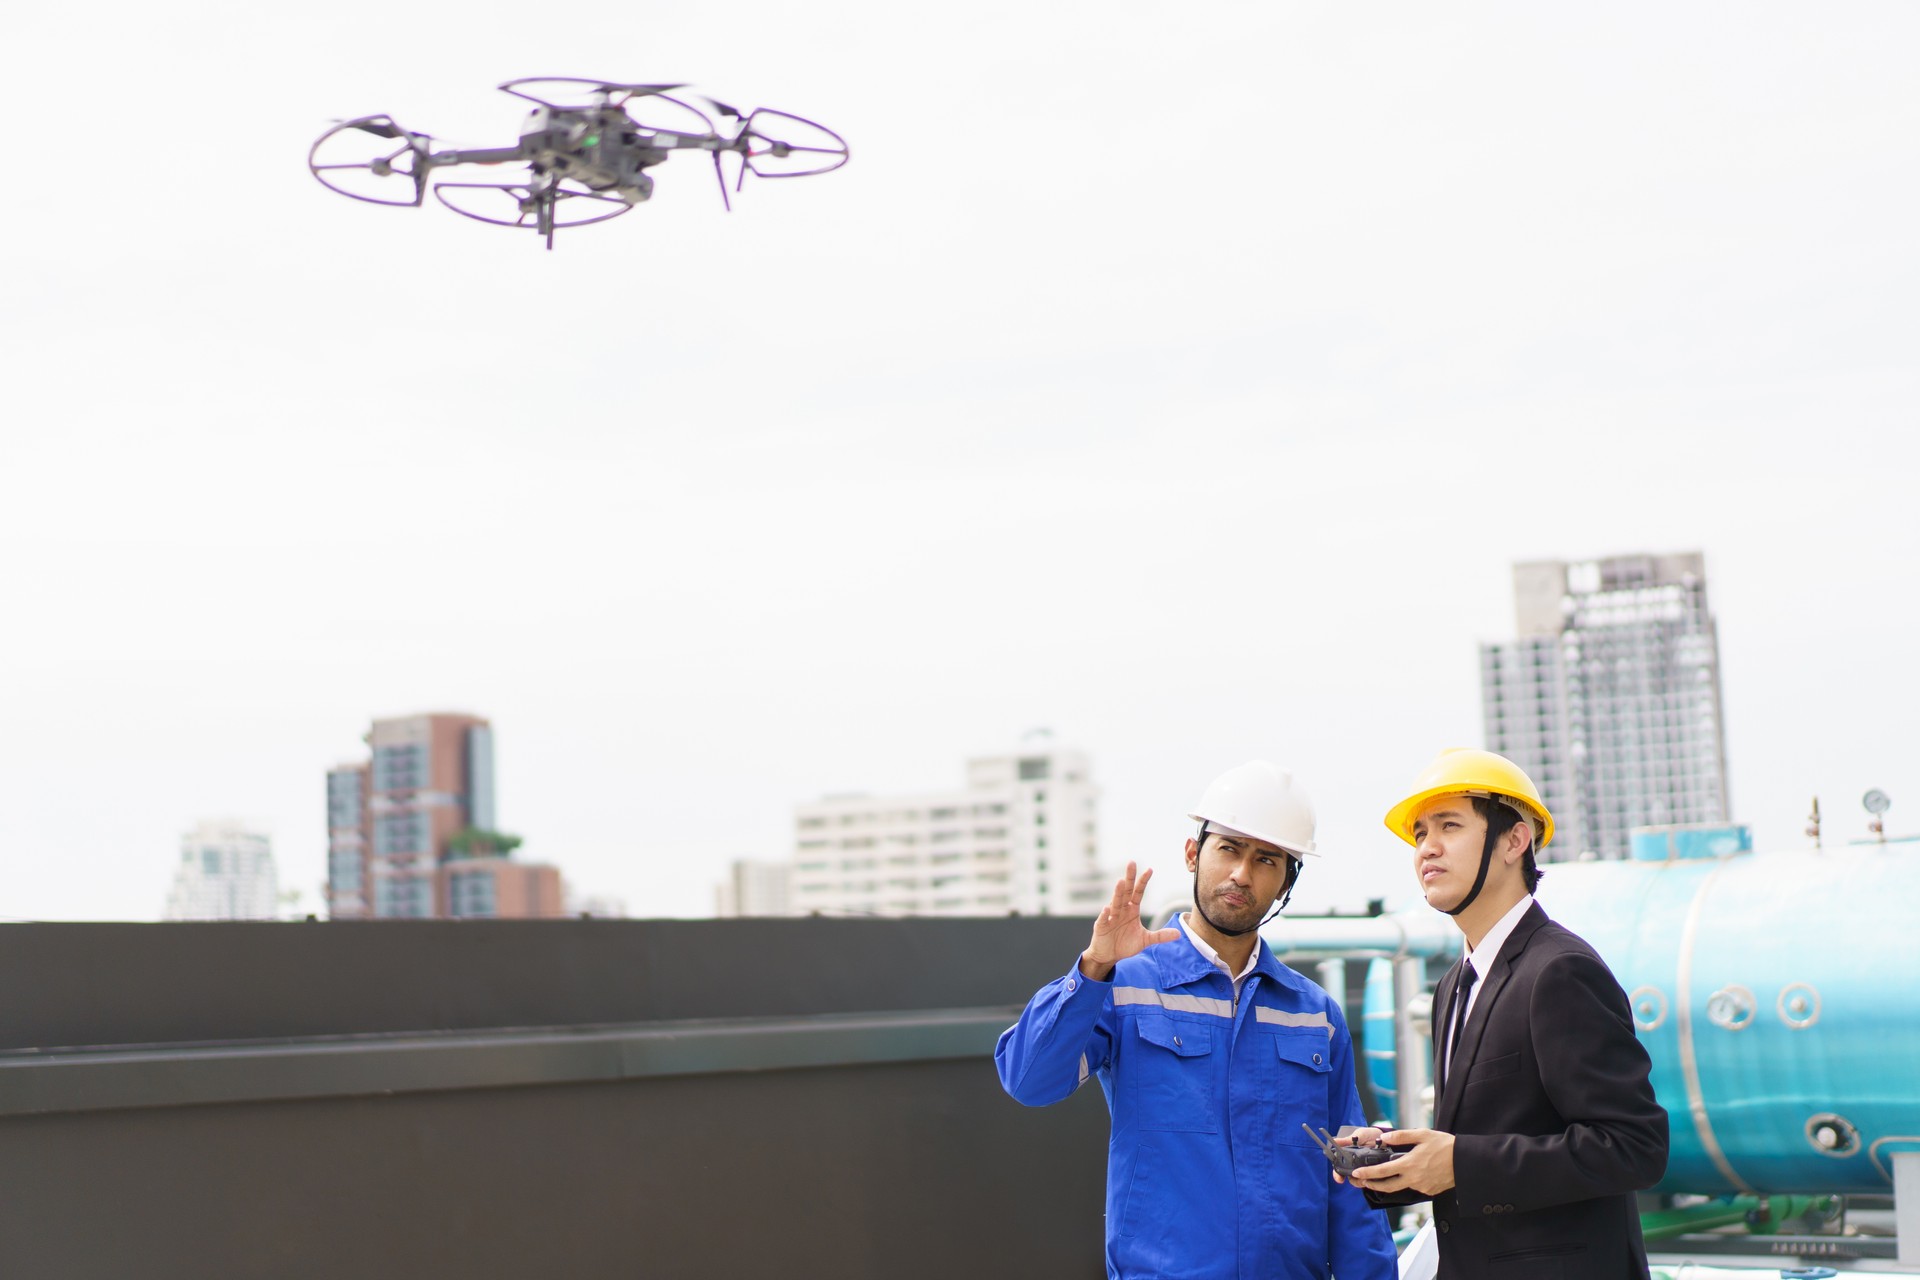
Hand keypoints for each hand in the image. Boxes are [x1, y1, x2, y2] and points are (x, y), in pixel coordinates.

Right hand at [1080, 861, 1179, 979]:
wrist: (1108, 955)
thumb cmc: (1125, 944)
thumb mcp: (1145, 940)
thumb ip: (1160, 936)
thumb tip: (1179, 934)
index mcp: (1132, 910)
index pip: (1138, 892)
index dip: (1143, 881)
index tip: (1150, 869)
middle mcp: (1121, 910)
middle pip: (1126, 891)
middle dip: (1129, 878)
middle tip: (1132, 863)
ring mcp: (1111, 917)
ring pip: (1115, 903)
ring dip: (1118, 892)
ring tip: (1120, 882)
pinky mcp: (1101, 927)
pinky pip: (1104, 919)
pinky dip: (1105, 914)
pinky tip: (1107, 909)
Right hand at [1328, 1127, 1384, 1183]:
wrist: (1386, 1137)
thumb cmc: (1370, 1135)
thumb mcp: (1359, 1135)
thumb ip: (1347, 1140)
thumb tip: (1334, 1141)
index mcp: (1349, 1157)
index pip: (1340, 1168)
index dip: (1338, 1175)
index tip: (1339, 1178)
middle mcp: (1356, 1165)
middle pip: (1350, 1177)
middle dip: (1352, 1180)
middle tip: (1356, 1177)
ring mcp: (1366, 1170)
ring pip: (1361, 1181)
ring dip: (1363, 1180)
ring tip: (1368, 1173)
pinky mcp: (1376, 1173)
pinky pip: (1373, 1180)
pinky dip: (1374, 1178)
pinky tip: (1376, 1172)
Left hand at [1345, 1127, 1455, 1196]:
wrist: (1465, 1162)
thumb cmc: (1445, 1146)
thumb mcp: (1422, 1135)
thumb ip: (1401, 1136)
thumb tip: (1384, 1138)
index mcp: (1409, 1164)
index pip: (1382, 1171)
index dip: (1368, 1174)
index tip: (1357, 1174)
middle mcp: (1413, 1179)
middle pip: (1387, 1186)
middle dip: (1372, 1184)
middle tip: (1362, 1181)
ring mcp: (1421, 1187)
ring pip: (1401, 1187)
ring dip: (1389, 1183)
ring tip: (1382, 1177)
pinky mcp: (1429, 1191)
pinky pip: (1414, 1187)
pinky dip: (1408, 1181)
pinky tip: (1410, 1173)